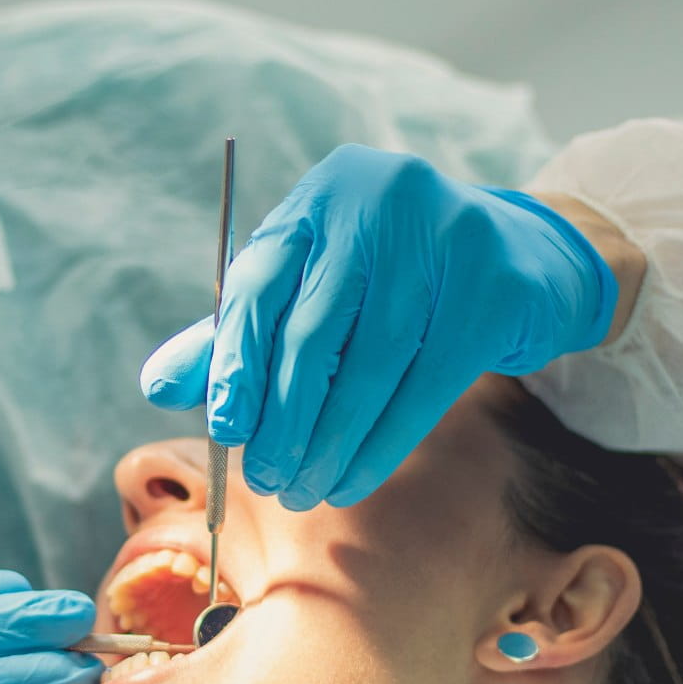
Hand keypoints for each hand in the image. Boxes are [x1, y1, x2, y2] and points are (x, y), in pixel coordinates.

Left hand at [141, 143, 618, 509]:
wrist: (524, 261)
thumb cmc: (395, 282)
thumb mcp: (315, 291)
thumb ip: (240, 333)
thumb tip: (158, 385)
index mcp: (322, 195)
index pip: (259, 283)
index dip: (234, 363)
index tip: (222, 430)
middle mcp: (381, 201)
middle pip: (313, 331)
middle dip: (283, 418)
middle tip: (266, 479)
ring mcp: (446, 237)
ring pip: (370, 365)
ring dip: (330, 442)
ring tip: (306, 489)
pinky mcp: (495, 287)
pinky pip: (426, 384)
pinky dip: (383, 442)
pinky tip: (355, 478)